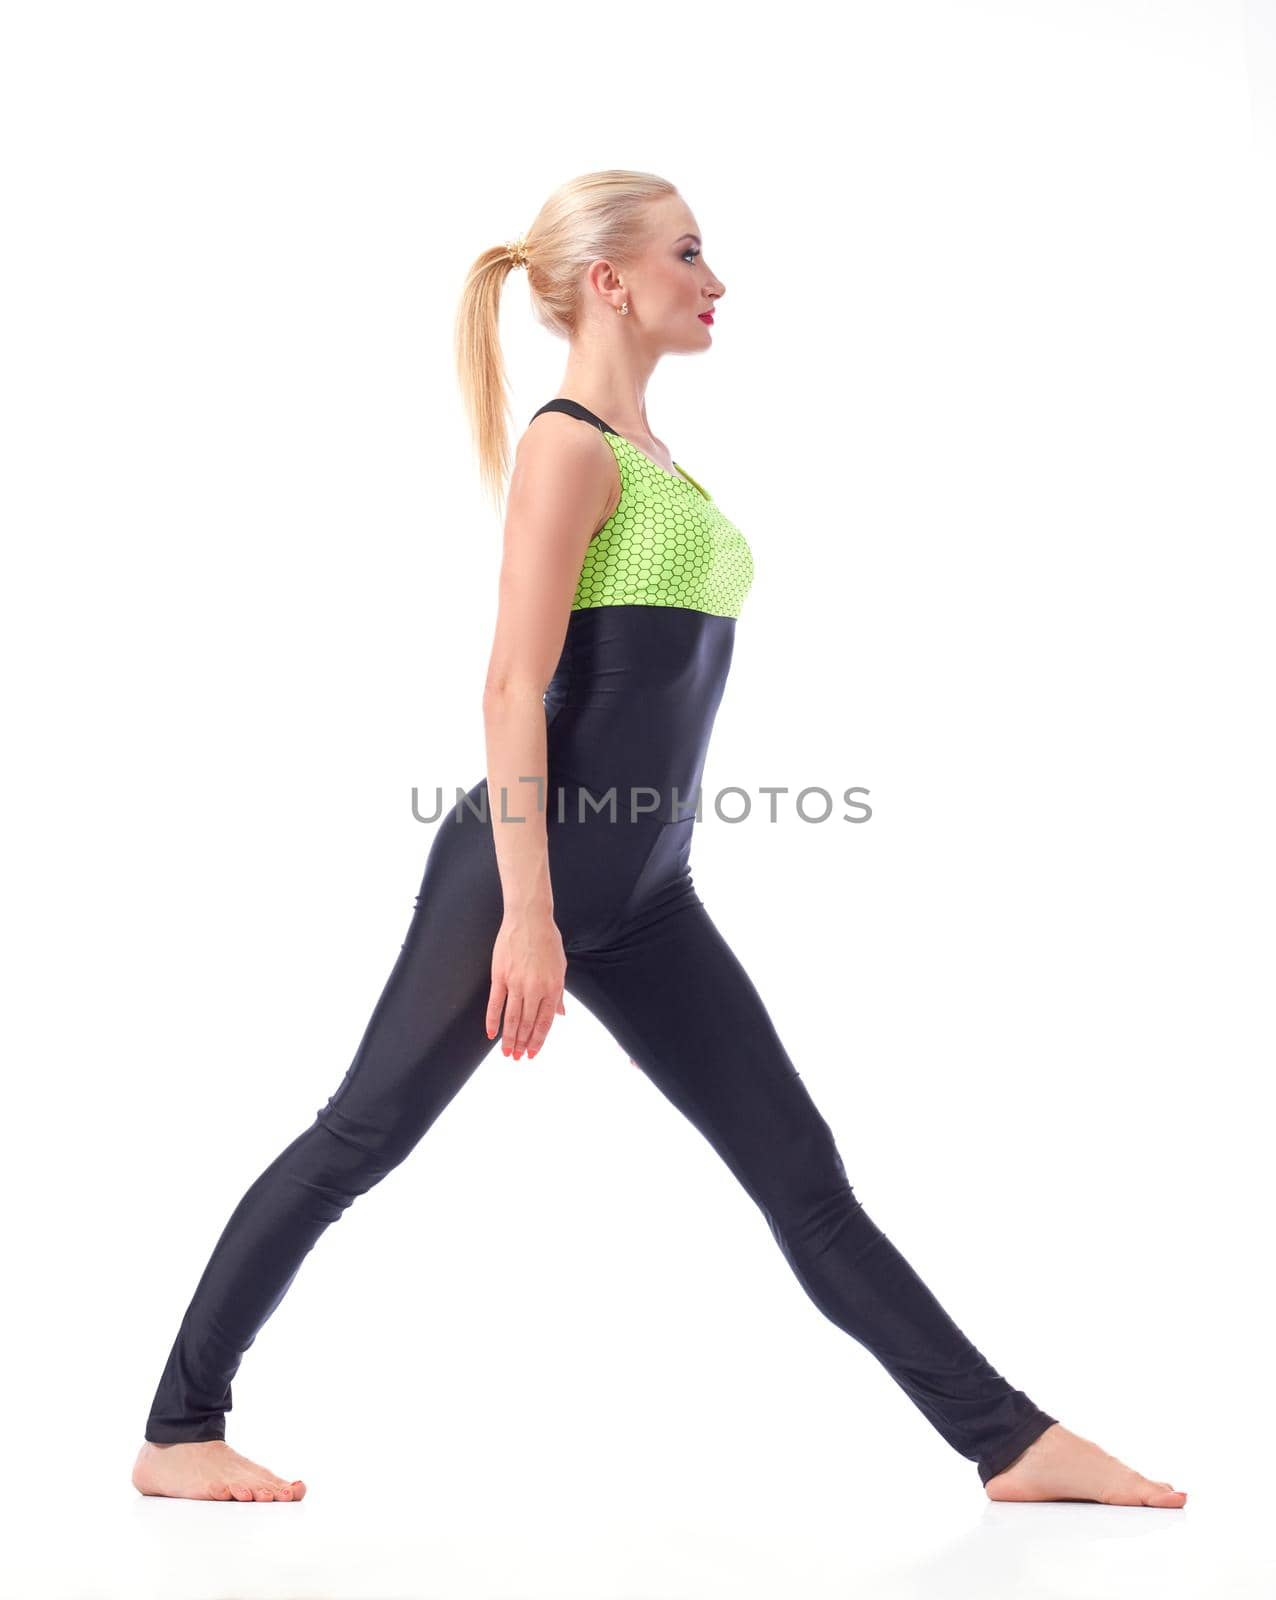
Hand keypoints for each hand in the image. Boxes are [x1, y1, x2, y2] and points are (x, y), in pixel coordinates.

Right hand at [486, 911, 566, 1059]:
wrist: (529, 918)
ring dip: (509, 1038)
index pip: (544, 1021)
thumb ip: (558, 993)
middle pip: (527, 1023)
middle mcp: (534, 988)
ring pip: (512, 1017)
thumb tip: (560, 1014)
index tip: (533, 1053)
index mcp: (552, 986)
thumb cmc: (547, 940)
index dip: (538, 1039)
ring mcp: (516, 982)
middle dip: (522, 1043)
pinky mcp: (500, 975)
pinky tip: (491, 1034)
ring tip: (507, 1053)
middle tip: (517, 1058)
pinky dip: (492, 1020)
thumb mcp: (560, 967)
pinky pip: (495, 1003)